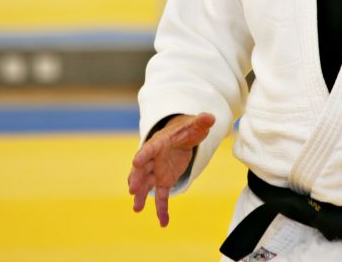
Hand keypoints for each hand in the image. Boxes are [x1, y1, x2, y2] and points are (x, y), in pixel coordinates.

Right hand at [127, 112, 214, 226]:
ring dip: (141, 196)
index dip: (143, 155)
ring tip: (136, 208)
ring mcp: (157, 171)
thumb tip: (209, 118)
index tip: (135, 162)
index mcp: (159, 143)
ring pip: (146, 184)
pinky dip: (162, 209)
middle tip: (132, 189)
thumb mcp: (195, 126)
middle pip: (142, 169)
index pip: (149, 148)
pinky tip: (163, 222)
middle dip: (137, 179)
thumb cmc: (186, 130)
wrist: (181, 138)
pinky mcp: (163, 182)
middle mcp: (154, 159)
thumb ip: (201, 123)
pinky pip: (161, 196)